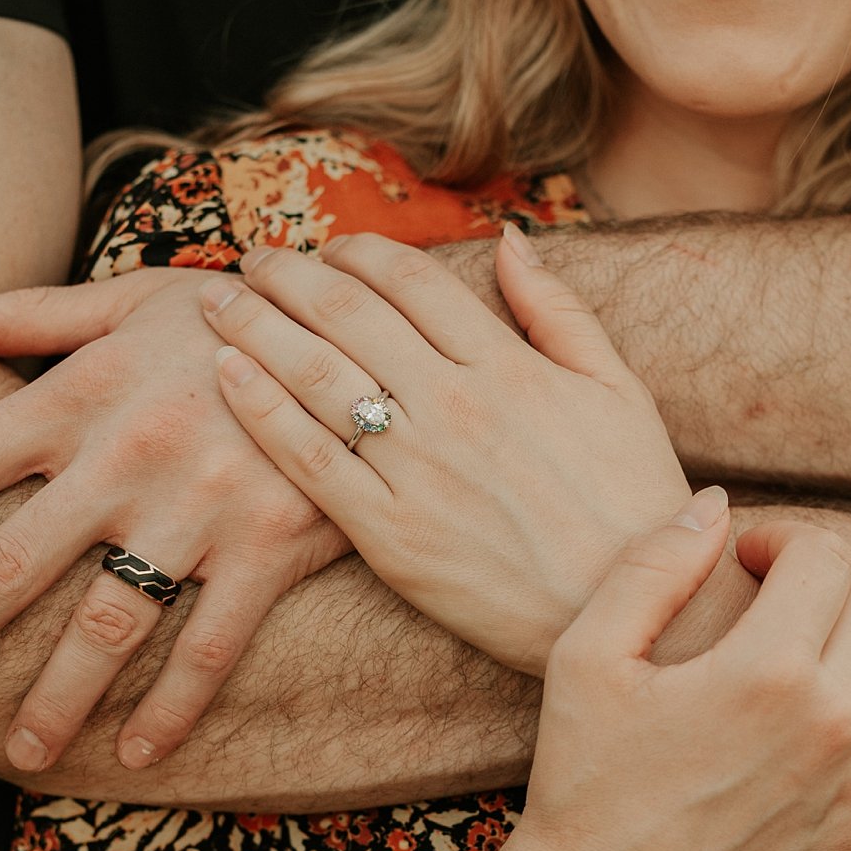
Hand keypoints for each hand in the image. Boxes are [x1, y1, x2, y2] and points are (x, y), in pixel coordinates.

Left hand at [0, 270, 348, 771]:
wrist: (371, 328)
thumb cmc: (237, 315)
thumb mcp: (132, 301)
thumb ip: (26, 313)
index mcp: (79, 395)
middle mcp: (127, 455)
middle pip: (8, 562)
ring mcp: (200, 508)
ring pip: (107, 623)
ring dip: (53, 699)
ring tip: (12, 755)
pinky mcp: (273, 547)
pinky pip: (211, 645)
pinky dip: (174, 706)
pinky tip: (137, 753)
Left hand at [205, 227, 692, 672]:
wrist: (630, 611)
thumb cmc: (632, 500)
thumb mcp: (619, 390)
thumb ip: (558, 310)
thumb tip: (510, 240)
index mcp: (509, 365)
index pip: (412, 280)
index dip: (360, 252)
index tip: (331, 249)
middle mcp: (456, 405)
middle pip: (348, 313)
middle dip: (289, 274)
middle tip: (253, 260)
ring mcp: (418, 470)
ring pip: (315, 375)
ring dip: (256, 325)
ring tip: (219, 300)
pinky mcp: (389, 535)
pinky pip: (309, 458)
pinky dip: (261, 408)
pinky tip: (227, 373)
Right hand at [503, 502, 850, 850]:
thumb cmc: (581, 782)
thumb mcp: (586, 656)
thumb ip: (653, 565)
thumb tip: (717, 504)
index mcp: (766, 669)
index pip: (823, 557)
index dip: (782, 537)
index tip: (744, 557)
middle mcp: (831, 722)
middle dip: (823, 577)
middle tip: (769, 594)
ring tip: (807, 644)